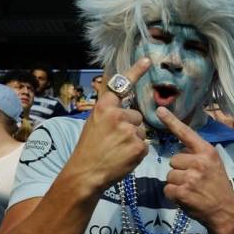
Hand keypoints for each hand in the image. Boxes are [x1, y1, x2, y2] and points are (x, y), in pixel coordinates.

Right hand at [68, 57, 150, 190]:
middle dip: (130, 127)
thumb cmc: (89, 149)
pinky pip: (145, 145)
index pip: (121, 85)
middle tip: (113, 140)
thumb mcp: (94, 123)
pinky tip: (124, 157)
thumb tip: (128, 108)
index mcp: (104, 107)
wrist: (86, 173)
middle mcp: (117, 115)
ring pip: (141, 131)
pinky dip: (137, 153)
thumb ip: (110, 113)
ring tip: (117, 150)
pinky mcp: (138, 146)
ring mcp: (129, 131)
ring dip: (134, 140)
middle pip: (137, 116)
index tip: (147, 60)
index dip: (135, 71)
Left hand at [156, 107, 233, 228]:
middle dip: (179, 170)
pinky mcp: (183, 191)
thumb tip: (180, 150)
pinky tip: (187, 198)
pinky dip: (174, 196)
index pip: (186, 133)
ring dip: (176, 184)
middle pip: (173, 160)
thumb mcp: (214, 165)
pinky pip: (168, 189)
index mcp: (207, 152)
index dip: (172, 121)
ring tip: (191, 190)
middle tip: (194, 181)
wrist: (225, 211)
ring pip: (169, 176)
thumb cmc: (218, 187)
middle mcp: (199, 161)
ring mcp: (191, 177)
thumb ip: (198, 155)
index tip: (159, 109)